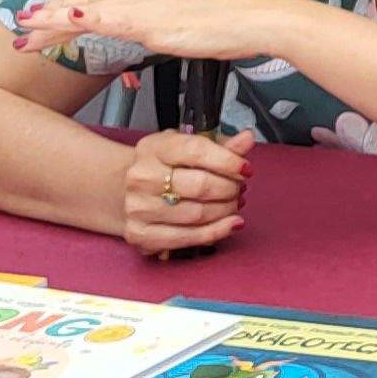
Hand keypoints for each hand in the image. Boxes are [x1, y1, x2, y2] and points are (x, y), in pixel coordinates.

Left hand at [12, 0, 287, 63]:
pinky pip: (113, 20)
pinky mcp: (153, 21)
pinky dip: (90, 17)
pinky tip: (72, 17)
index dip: (69, 6)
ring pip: (91, 11)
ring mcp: (146, 4)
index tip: (43, 14)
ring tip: (27, 27)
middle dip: (51, 14)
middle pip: (88, 2)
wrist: (253, 18)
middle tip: (20, 23)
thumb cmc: (229, 14)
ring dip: (55, 19)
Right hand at [119, 128, 255, 255]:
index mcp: (154, 148)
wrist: (129, 191)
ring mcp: (137, 208)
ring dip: (225, 210)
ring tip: (234, 204)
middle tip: (240, 189)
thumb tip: (247, 139)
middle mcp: (141, 177)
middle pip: (199, 186)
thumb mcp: (190, 148)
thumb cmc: (167, 168)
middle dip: (229, 188)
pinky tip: (232, 224)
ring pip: (196, 214)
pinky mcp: (139, 235)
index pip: (196, 151)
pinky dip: (216, 232)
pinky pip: (186, 238)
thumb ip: (222, 146)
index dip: (228, 161)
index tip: (246, 169)